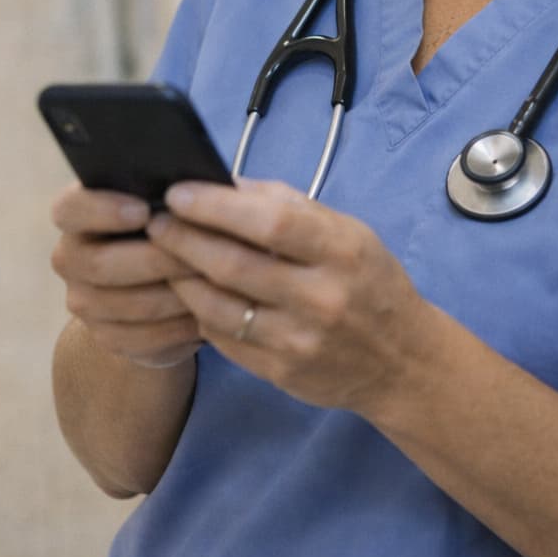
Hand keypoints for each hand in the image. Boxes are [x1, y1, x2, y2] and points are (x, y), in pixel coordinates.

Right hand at [50, 183, 202, 366]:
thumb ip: (168, 195)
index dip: (102, 210)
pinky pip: (142, 337)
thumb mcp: (167, 203)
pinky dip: (178, 326)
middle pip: (100, 265)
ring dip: (175, 295)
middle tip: (200, 255)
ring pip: (129, 304)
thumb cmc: (168, 226)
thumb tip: (191, 190)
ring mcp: (82, 301)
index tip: (143, 210)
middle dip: (156, 260)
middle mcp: (70, 258)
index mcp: (76, 215)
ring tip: (213, 285)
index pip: (70, 209)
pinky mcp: (105, 336)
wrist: (159, 284)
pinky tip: (206, 313)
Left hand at [146, 177, 424, 412]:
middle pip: (233, 264)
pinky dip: (199, 311)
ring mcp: (299, 341)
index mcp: (342, 251)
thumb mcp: (348, 232)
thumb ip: (289, 206)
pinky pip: (223, 338)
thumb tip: (223, 183)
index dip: (216, 206)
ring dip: (181, 276)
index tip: (178, 193)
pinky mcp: (281, 373)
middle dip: (183, 239)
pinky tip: (189, 291)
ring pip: (218, 306)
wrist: (403, 362)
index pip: (270, 222)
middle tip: (155, 221)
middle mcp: (322, 298)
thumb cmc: (369, 282)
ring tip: (162, 254)